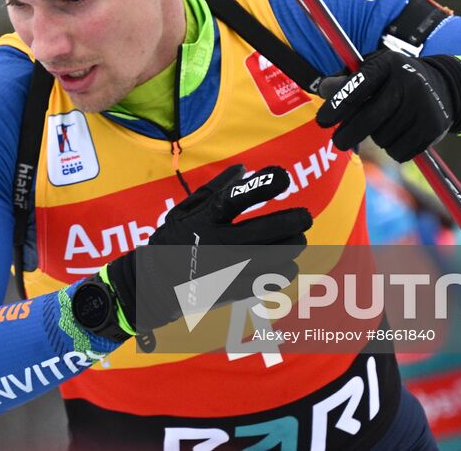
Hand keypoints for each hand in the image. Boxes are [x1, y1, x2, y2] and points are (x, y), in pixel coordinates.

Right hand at [95, 163, 312, 337]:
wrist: (154, 284)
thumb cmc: (173, 240)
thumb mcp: (185, 209)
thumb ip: (215, 189)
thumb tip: (245, 169)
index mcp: (203, 220)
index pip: (235, 199)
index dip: (261, 187)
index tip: (284, 176)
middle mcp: (214, 244)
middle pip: (262, 232)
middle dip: (291, 222)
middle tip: (306, 217)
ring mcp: (224, 270)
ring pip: (270, 258)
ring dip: (291, 246)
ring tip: (300, 239)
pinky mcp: (230, 291)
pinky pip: (265, 282)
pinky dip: (282, 272)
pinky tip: (288, 265)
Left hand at [315, 50, 460, 161]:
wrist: (442, 86)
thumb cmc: (394, 79)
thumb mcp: (372, 69)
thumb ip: (346, 80)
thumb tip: (323, 90)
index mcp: (388, 64)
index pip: (358, 86)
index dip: (338, 105)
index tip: (322, 121)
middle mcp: (408, 82)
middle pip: (369, 119)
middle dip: (348, 134)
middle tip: (339, 142)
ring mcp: (423, 105)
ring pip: (383, 138)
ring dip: (376, 138)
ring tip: (384, 124)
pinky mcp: (434, 128)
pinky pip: (400, 152)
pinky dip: (393, 149)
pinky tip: (398, 134)